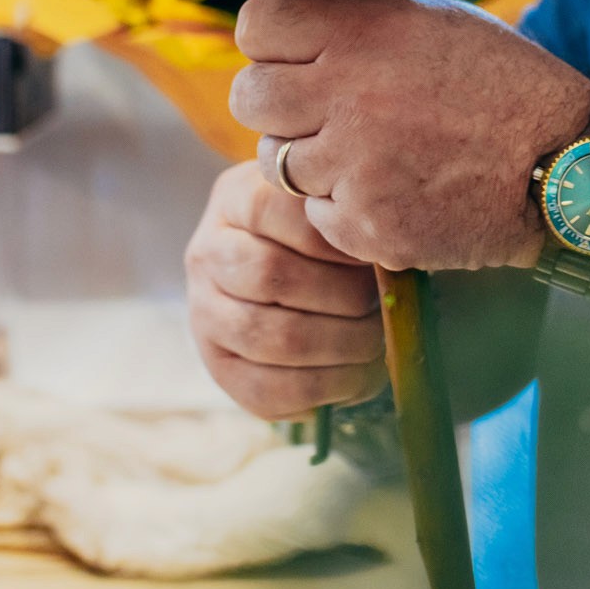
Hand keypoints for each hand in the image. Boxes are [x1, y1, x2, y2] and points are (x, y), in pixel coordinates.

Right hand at [184, 158, 386, 419]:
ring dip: (339, 345)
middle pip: (271, 276)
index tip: (374, 251)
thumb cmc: (327, 236)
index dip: (328, 235)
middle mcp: (207, 253)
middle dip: (343, 296)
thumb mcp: (329, 207)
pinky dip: (323, 388)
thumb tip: (385, 251)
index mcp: (234, 199)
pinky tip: (355, 377)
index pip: (270, 209)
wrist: (289, 280)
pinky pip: (267, 389)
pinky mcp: (218, 366)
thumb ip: (345, 215)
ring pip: (271, 336)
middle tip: (382, 303)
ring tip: (375, 341)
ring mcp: (205, 312)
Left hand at [228, 0, 589, 272]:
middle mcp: (348, 95)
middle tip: (319, 110)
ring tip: (365, 153)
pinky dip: (343, 207)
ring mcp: (352, 166)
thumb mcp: (437, 23)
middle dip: (276, 103)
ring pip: (273, 162)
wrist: (565, 170)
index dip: (271, 40)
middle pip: (248, 96)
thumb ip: (360, 19)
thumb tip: (293, 17)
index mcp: (365, 32)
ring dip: (308, 159)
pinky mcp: (362, 225)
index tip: (293, 52)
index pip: (256, 25)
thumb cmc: (505, 86)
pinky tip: (392, 191)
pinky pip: (314, 214)